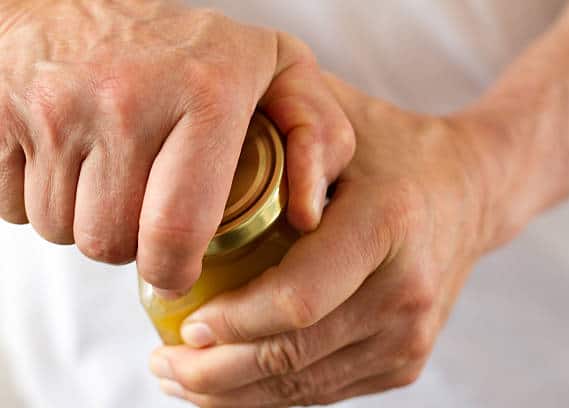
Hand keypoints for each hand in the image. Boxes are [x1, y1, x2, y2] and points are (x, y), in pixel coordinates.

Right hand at [0, 1, 353, 294]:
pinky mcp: (2, 115)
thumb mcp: (275, 68)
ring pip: (63, 229)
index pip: (178, 229)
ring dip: (86, 221)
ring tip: (111, 178)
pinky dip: (41, 199)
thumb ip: (316, 132)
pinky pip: (14, 205)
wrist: (81, 0)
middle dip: (128, 244)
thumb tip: (308, 213)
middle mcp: (126, 100)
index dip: (172, 271)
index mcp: (205, 94)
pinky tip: (69, 162)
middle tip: (144, 209)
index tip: (174, 272)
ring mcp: (56, 106)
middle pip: (111, 240)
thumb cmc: (190, 46)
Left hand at [149, 75, 504, 405]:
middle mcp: (405, 294)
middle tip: (162, 362)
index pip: (295, 300)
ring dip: (234, 395)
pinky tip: (235, 379)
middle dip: (213, 373)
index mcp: (387, 227)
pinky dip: (271, 394)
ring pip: (302, 389)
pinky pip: (324, 391)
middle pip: (291, 358)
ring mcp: (409, 338)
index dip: (229, 323)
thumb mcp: (342, 118)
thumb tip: (205, 174)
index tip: (180, 325)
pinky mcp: (406, 361)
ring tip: (183, 378)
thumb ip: (283, 132)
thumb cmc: (393, 150)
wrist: (470, 192)